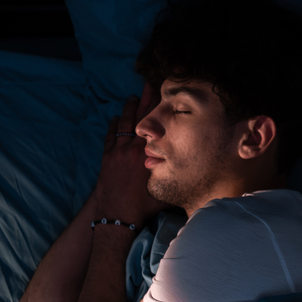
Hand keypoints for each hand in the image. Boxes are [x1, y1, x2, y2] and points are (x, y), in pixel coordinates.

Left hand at [93, 83, 164, 226]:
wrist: (116, 217)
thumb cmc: (143, 207)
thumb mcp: (164, 191)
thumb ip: (175, 176)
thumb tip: (194, 171)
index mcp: (146, 155)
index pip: (154, 126)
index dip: (158, 109)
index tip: (162, 93)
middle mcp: (131, 150)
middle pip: (139, 120)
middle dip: (144, 101)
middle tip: (148, 84)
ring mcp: (116, 153)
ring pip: (123, 126)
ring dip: (128, 110)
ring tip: (133, 96)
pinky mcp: (107, 159)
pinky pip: (110, 137)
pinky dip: (113, 126)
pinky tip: (115, 118)